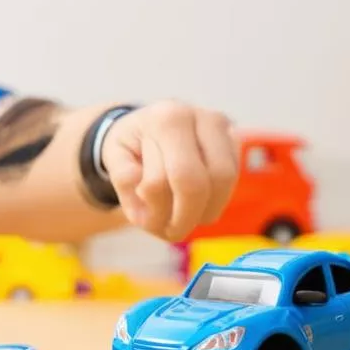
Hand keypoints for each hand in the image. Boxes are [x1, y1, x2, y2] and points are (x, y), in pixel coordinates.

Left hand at [100, 101, 239, 241]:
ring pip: (224, 184)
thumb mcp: (114, 156)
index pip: (168, 179)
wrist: (150, 125)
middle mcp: (200, 117)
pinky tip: (196, 201)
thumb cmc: (132, 144)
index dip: (158, 211)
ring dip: (204, 211)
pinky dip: (215, 200)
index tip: (145, 222)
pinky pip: (233, 182)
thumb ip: (122, 175)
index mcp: (166, 119)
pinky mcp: (235, 141)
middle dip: (187, 216)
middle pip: (203, 182)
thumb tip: (140, 188)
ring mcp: (223, 128)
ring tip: (183, 216)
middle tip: (173, 232)